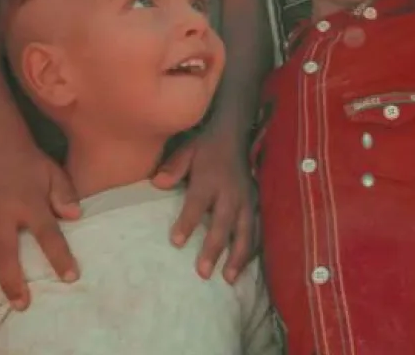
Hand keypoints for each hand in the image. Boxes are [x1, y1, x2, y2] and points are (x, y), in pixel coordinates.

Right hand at [0, 144, 78, 311]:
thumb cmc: (28, 164)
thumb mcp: (53, 173)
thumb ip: (65, 195)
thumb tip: (75, 217)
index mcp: (28, 202)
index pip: (48, 234)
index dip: (59, 257)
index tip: (70, 277)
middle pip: (4, 254)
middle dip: (12, 282)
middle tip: (20, 305)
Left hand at [152, 129, 254, 282]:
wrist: (234, 136)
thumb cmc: (206, 148)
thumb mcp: (186, 151)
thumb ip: (173, 168)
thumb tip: (157, 184)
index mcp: (210, 180)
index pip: (197, 204)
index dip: (187, 223)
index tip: (176, 242)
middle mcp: (231, 193)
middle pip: (223, 224)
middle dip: (214, 249)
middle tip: (203, 273)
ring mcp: (247, 200)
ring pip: (245, 232)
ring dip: (238, 256)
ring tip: (229, 278)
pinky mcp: (255, 204)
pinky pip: (256, 229)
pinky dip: (252, 249)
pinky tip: (245, 266)